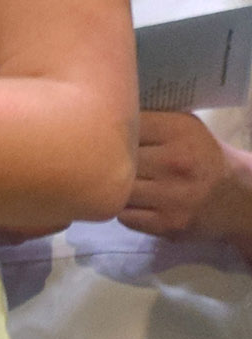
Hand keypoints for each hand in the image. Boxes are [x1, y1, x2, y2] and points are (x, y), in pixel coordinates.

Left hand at [118, 111, 251, 241]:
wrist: (239, 199)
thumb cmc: (202, 156)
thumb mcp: (183, 127)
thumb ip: (147, 120)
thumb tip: (100, 114)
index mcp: (179, 131)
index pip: (124, 126)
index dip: (109, 131)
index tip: (106, 135)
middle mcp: (176, 162)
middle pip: (115, 158)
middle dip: (107, 160)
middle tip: (105, 162)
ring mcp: (173, 196)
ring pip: (116, 188)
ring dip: (113, 187)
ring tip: (120, 182)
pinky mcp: (168, 224)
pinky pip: (124, 215)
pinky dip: (123, 209)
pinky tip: (134, 202)